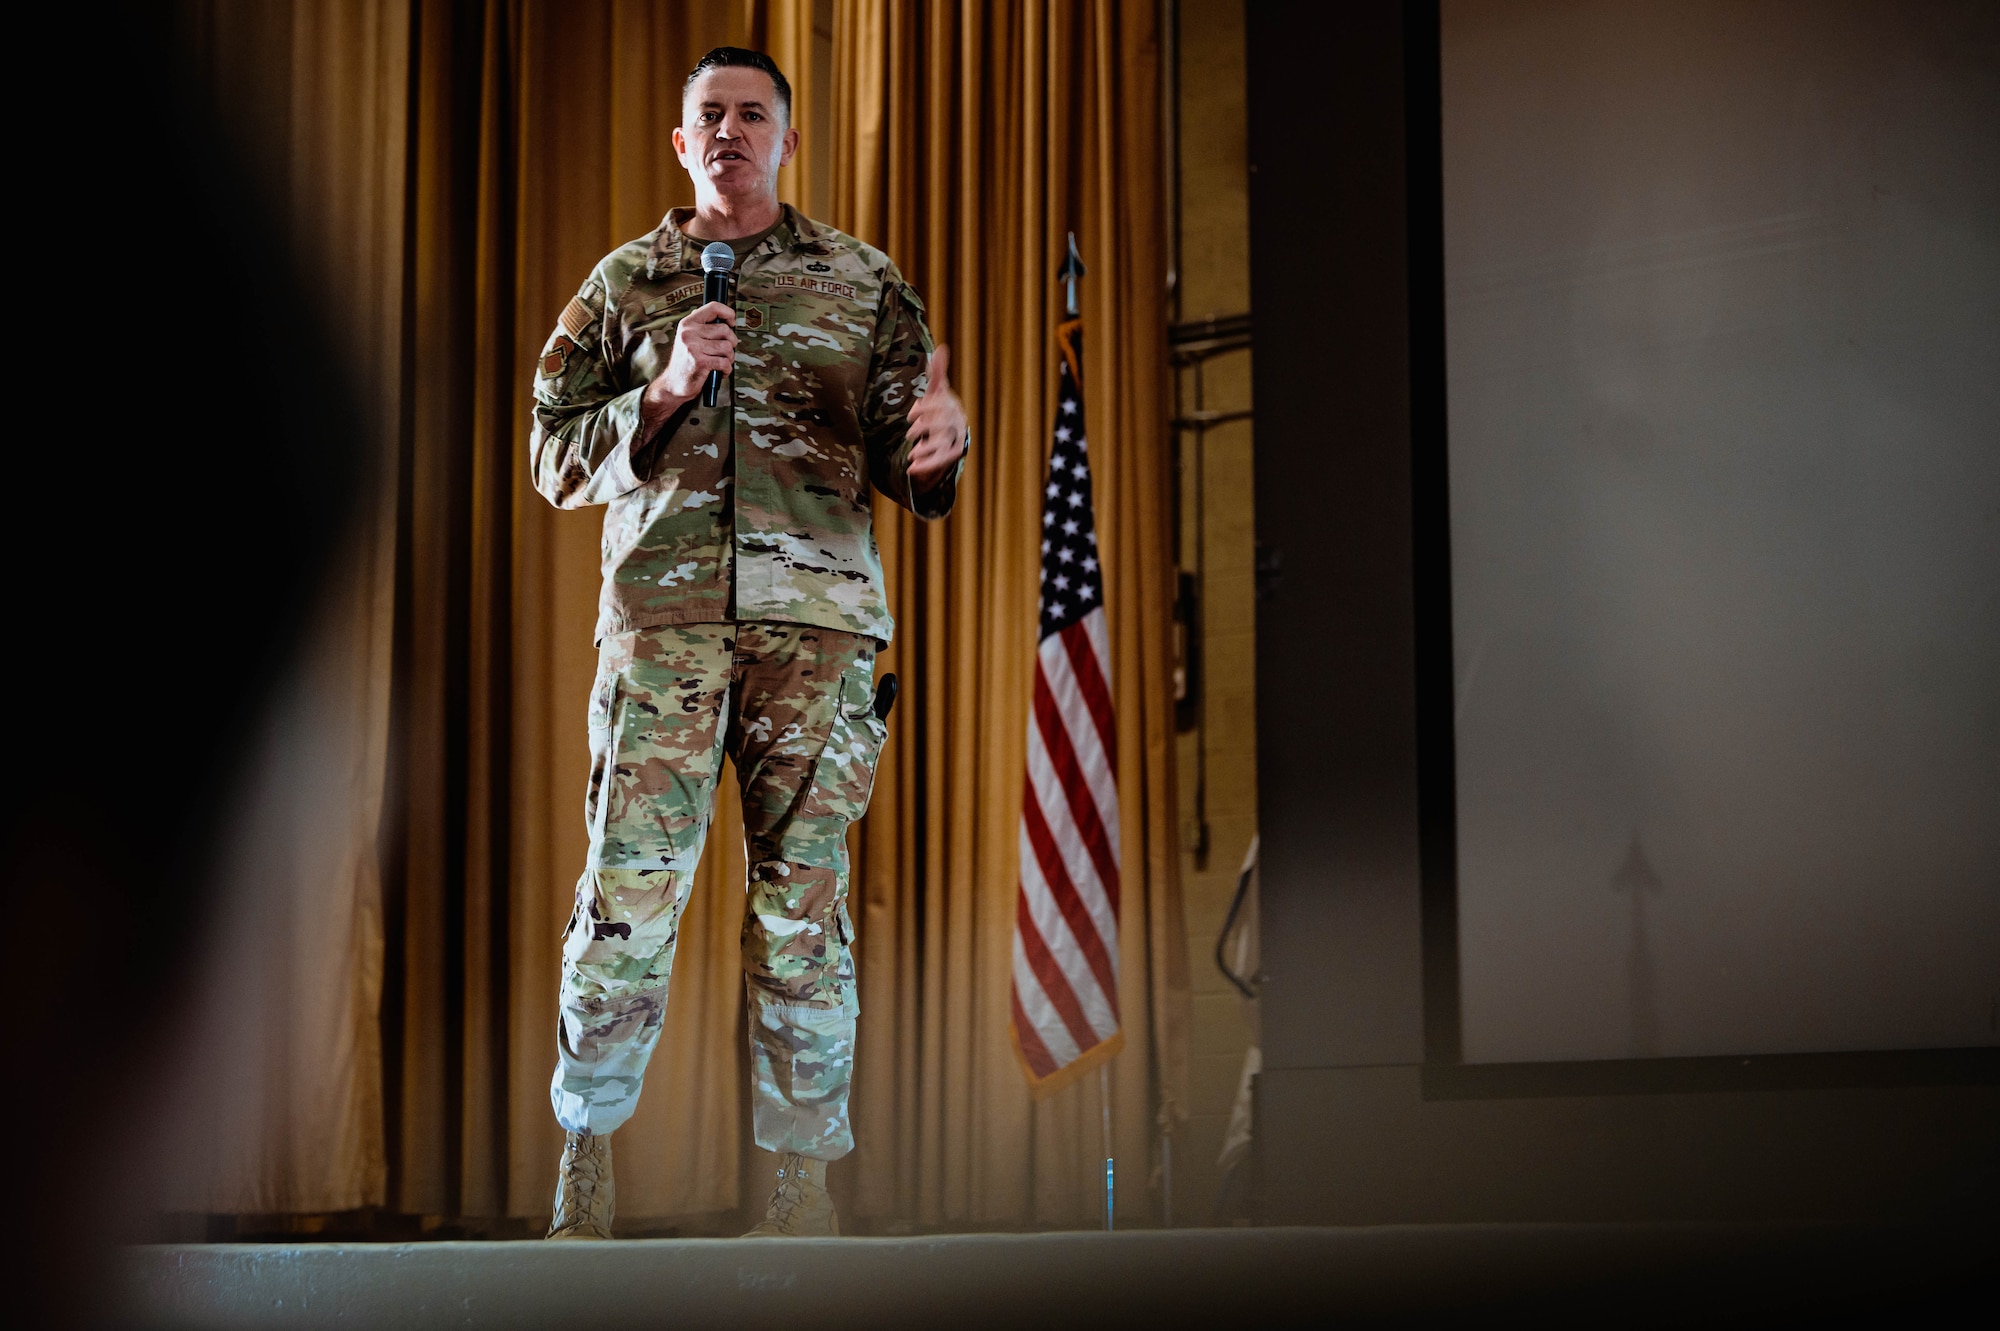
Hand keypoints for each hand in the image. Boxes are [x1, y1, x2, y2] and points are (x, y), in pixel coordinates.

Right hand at [643, 301, 737, 425]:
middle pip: (725, 330)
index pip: (713, 307)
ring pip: (727, 347)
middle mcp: (689, 333)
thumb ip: (700, 325)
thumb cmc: (685, 361)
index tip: (732, 322)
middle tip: (726, 351)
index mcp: (687, 324)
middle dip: (732, 342)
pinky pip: (725, 362)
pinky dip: (727, 369)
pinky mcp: (700, 363)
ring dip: (730, 357)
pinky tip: (720, 371)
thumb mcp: (687, 338)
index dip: (728, 313)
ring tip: (722, 362)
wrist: (673, 384)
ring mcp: (694, 348)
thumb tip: (720, 315)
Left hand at [906, 344, 968, 491]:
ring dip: (928, 450)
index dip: (926, 410)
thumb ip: (937, 372)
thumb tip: (941, 348)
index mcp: (952, 405)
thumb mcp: (935, 390)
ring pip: (945, 445)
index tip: (910, 415)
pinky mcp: (951, 454)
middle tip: (910, 432)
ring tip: (911, 455)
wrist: (948, 429)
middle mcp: (957, 422)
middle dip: (926, 428)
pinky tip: (911, 469)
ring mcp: (955, 439)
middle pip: (944, 425)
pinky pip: (942, 461)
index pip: (942, 406)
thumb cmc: (938, 406)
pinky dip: (927, 465)